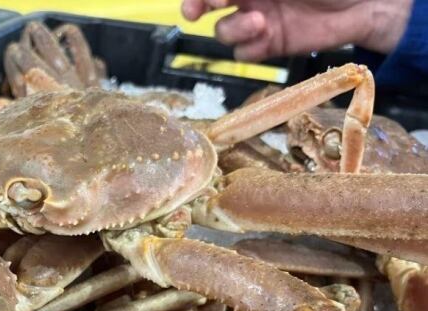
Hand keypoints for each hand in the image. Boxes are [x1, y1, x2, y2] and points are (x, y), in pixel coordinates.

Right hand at [181, 0, 412, 59]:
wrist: (367, 1)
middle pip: (207, 4)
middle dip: (197, 6)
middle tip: (196, 12)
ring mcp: (258, 21)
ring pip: (223, 31)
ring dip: (233, 29)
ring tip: (259, 23)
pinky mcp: (269, 45)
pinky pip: (244, 53)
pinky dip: (249, 48)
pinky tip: (266, 38)